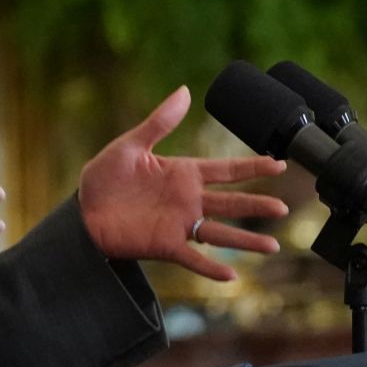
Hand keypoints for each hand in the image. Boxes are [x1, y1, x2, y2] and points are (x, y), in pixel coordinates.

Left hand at [78, 85, 287, 280]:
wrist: (82, 212)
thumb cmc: (104, 177)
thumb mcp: (130, 145)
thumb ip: (159, 121)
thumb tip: (184, 91)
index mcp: (183, 173)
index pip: (226, 170)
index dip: (253, 167)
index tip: (280, 164)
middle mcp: (187, 200)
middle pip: (231, 203)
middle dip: (257, 205)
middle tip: (284, 208)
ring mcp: (179, 225)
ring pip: (220, 233)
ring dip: (245, 240)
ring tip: (273, 247)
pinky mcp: (165, 245)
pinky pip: (193, 259)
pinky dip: (211, 268)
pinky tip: (232, 275)